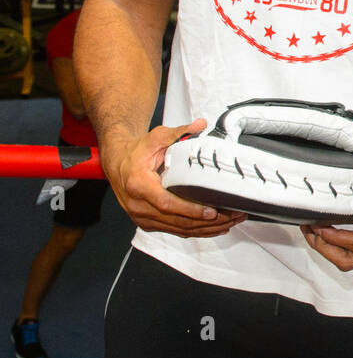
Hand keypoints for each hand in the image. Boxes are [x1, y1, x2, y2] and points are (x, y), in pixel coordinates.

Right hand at [107, 118, 245, 236]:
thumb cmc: (135, 153)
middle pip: (177, 221)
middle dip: (207, 223)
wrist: (117, 163)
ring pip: (178, 230)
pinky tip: (213, 228)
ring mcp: (142, 217)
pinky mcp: (147, 223)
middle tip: (231, 217)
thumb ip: (179, 132)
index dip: (190, 210)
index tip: (210, 211)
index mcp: (138, 184)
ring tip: (229, 223)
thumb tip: (199, 125)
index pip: (166, 203)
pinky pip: (174, 231)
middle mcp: (138, 205)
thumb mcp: (155, 138)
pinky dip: (195, 231)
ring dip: (206, 229)